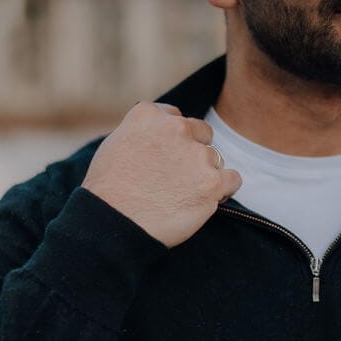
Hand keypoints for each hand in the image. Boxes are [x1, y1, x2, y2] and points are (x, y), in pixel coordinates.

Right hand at [82, 101, 242, 248]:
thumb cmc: (107, 191)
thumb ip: (142, 131)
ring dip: (204, 174)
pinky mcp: (212, 182)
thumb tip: (159, 133)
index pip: (175, 117)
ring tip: (181, 195)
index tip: (163, 159)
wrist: (112, 225)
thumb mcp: (115, 143)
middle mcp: (176, 128)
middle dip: (192, 152)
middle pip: (201, 133)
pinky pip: (233, 179)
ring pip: (215, 159)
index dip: (172, 140)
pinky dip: (223, 189)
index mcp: (150, 115)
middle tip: (175, 177)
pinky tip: (206, 199)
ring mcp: (196, 155)